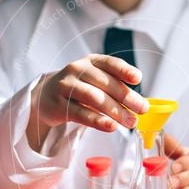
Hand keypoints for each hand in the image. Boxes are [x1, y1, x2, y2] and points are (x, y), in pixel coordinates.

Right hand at [27, 54, 147, 149]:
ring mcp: (65, 86)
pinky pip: (80, 113)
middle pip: (104, 82)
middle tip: (142, 109)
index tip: (138, 79)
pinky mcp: (58, 104)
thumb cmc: (79, 89)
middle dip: (126, 96)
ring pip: (93, 97)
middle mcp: (77, 70)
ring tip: (130, 122)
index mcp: (91, 62)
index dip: (124, 70)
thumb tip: (139, 104)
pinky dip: (97, 120)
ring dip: (115, 110)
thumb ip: (115, 88)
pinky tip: (111, 126)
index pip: (110, 63)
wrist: (46, 96)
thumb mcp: (95, 81)